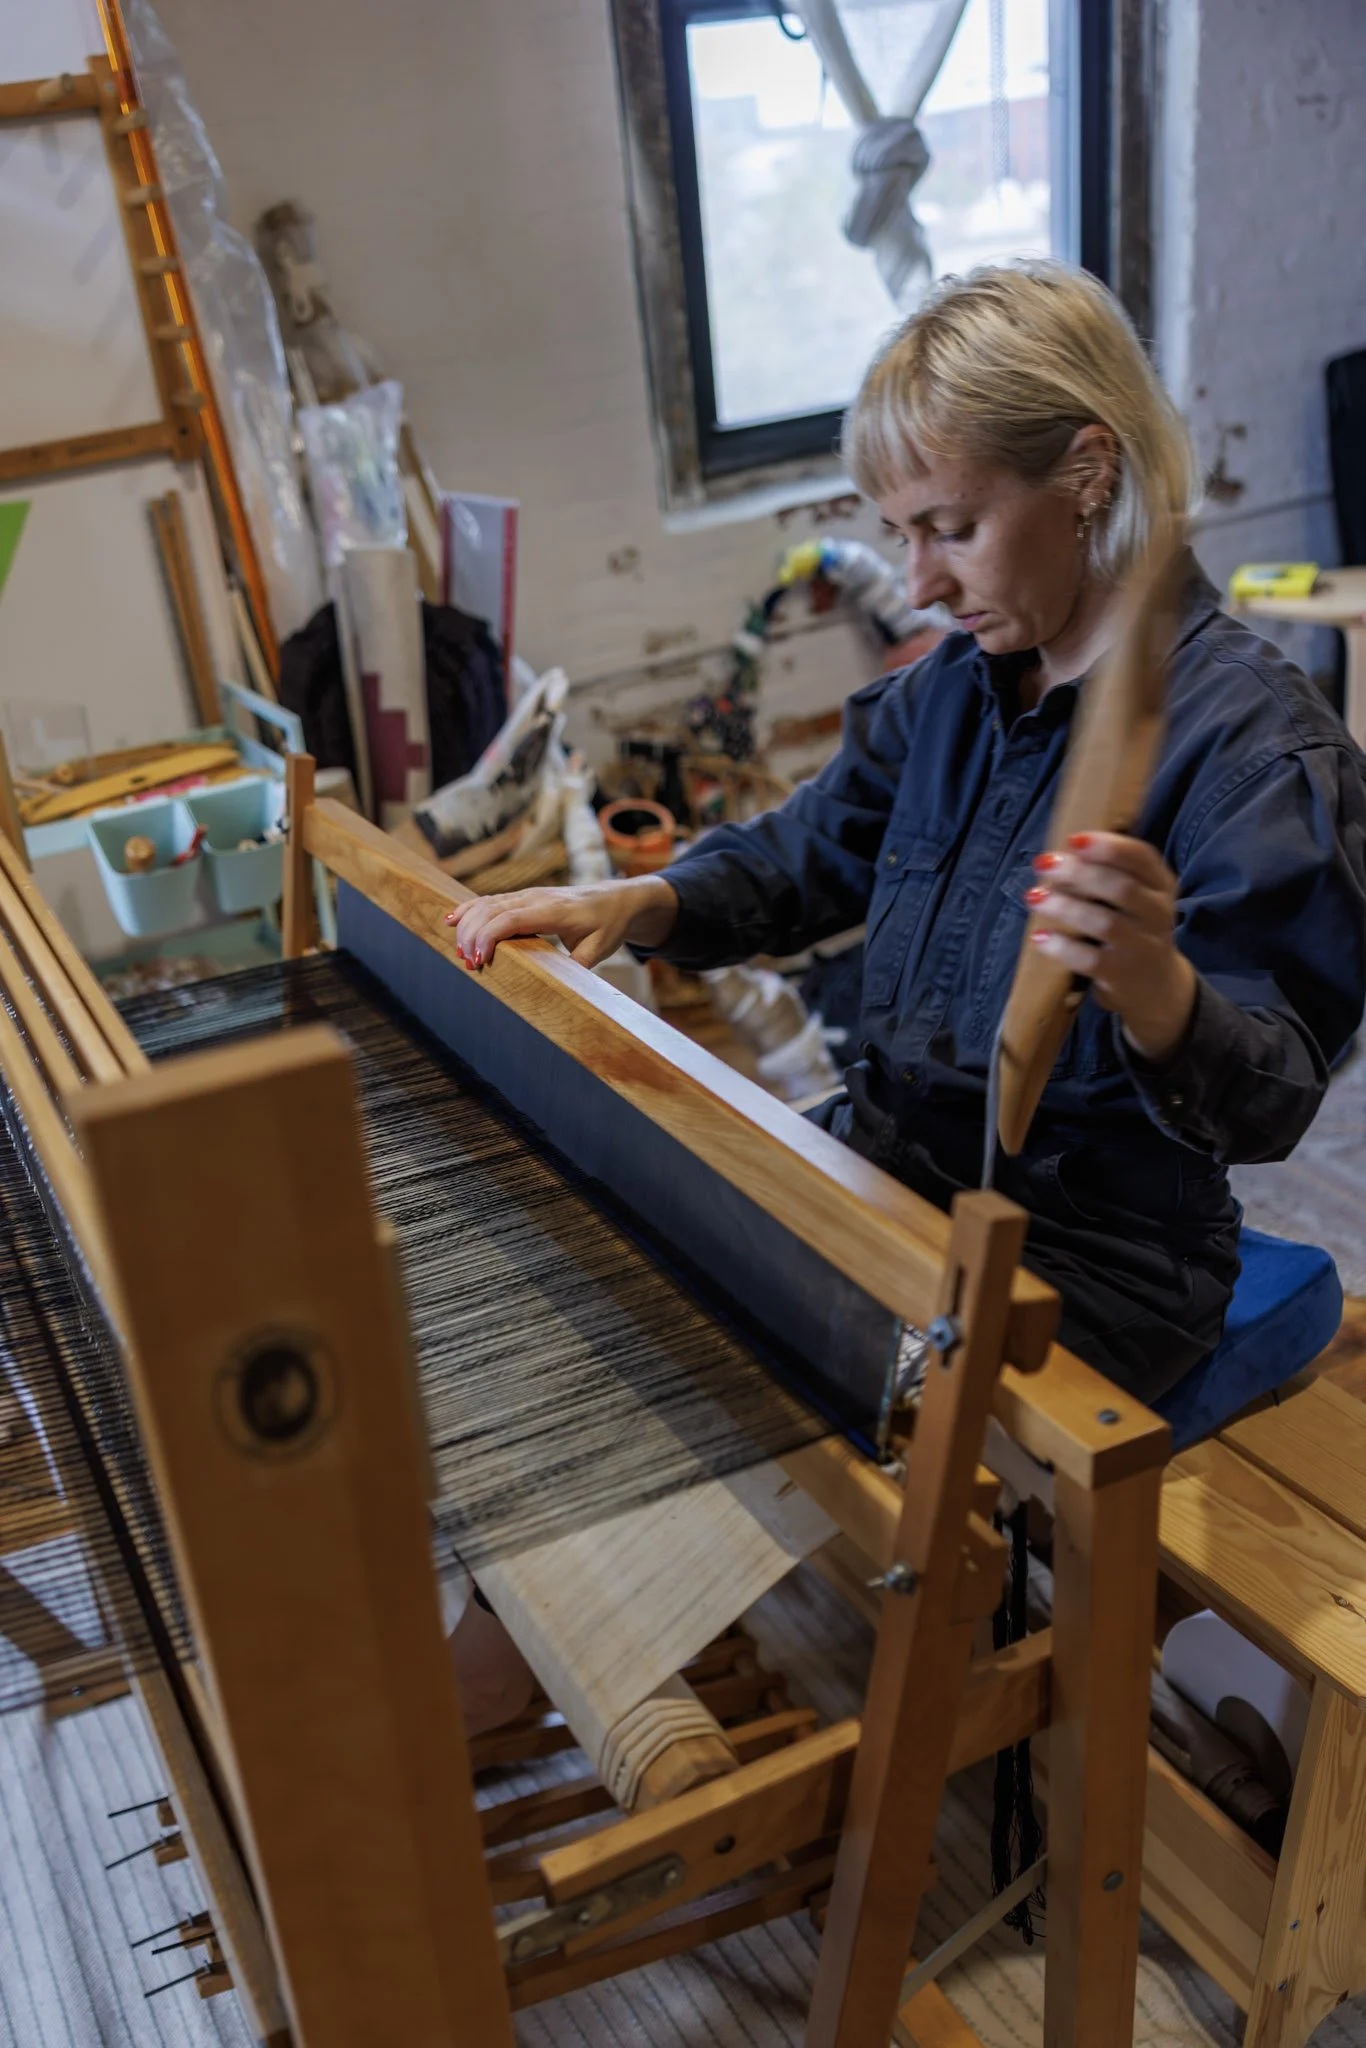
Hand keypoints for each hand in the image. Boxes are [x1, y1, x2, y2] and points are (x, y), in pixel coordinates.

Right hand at [444, 875, 677, 970]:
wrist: (617, 899)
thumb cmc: (608, 925)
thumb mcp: (598, 949)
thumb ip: (578, 967)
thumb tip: (562, 989)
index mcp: (553, 910)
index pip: (510, 918)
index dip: (489, 937)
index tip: (480, 960)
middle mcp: (535, 898)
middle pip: (492, 910)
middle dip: (472, 935)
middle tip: (466, 963)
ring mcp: (527, 895)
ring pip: (487, 903)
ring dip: (468, 924)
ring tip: (458, 950)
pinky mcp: (523, 897)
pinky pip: (490, 900)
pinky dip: (470, 909)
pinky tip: (453, 919)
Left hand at [1026, 831, 1196, 1063]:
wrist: (1156, 986)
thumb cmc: (1133, 928)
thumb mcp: (1137, 898)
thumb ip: (1110, 873)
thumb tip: (1060, 853)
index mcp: (1160, 885)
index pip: (1141, 858)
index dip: (1108, 846)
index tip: (1073, 839)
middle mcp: (1158, 914)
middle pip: (1121, 888)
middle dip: (1080, 873)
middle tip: (1044, 864)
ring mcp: (1142, 947)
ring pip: (1105, 923)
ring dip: (1066, 907)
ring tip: (1034, 897)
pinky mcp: (1122, 975)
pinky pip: (1091, 960)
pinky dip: (1063, 947)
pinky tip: (1040, 937)